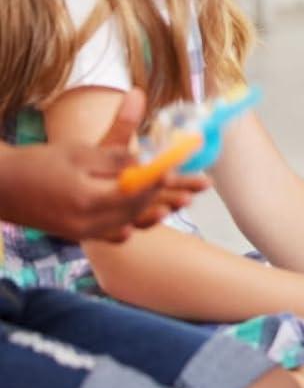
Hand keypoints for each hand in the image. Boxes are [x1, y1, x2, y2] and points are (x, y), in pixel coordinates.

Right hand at [0, 90, 207, 241]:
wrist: (0, 187)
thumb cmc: (39, 163)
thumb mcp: (81, 153)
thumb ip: (117, 157)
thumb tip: (150, 158)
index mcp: (90, 200)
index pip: (139, 192)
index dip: (164, 179)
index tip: (185, 167)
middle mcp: (89, 223)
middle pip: (141, 210)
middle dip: (171, 196)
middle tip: (198, 187)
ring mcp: (82, 232)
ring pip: (129, 224)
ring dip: (156, 211)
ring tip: (182, 202)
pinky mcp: (76, 234)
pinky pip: (112, 233)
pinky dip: (130, 224)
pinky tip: (143, 220)